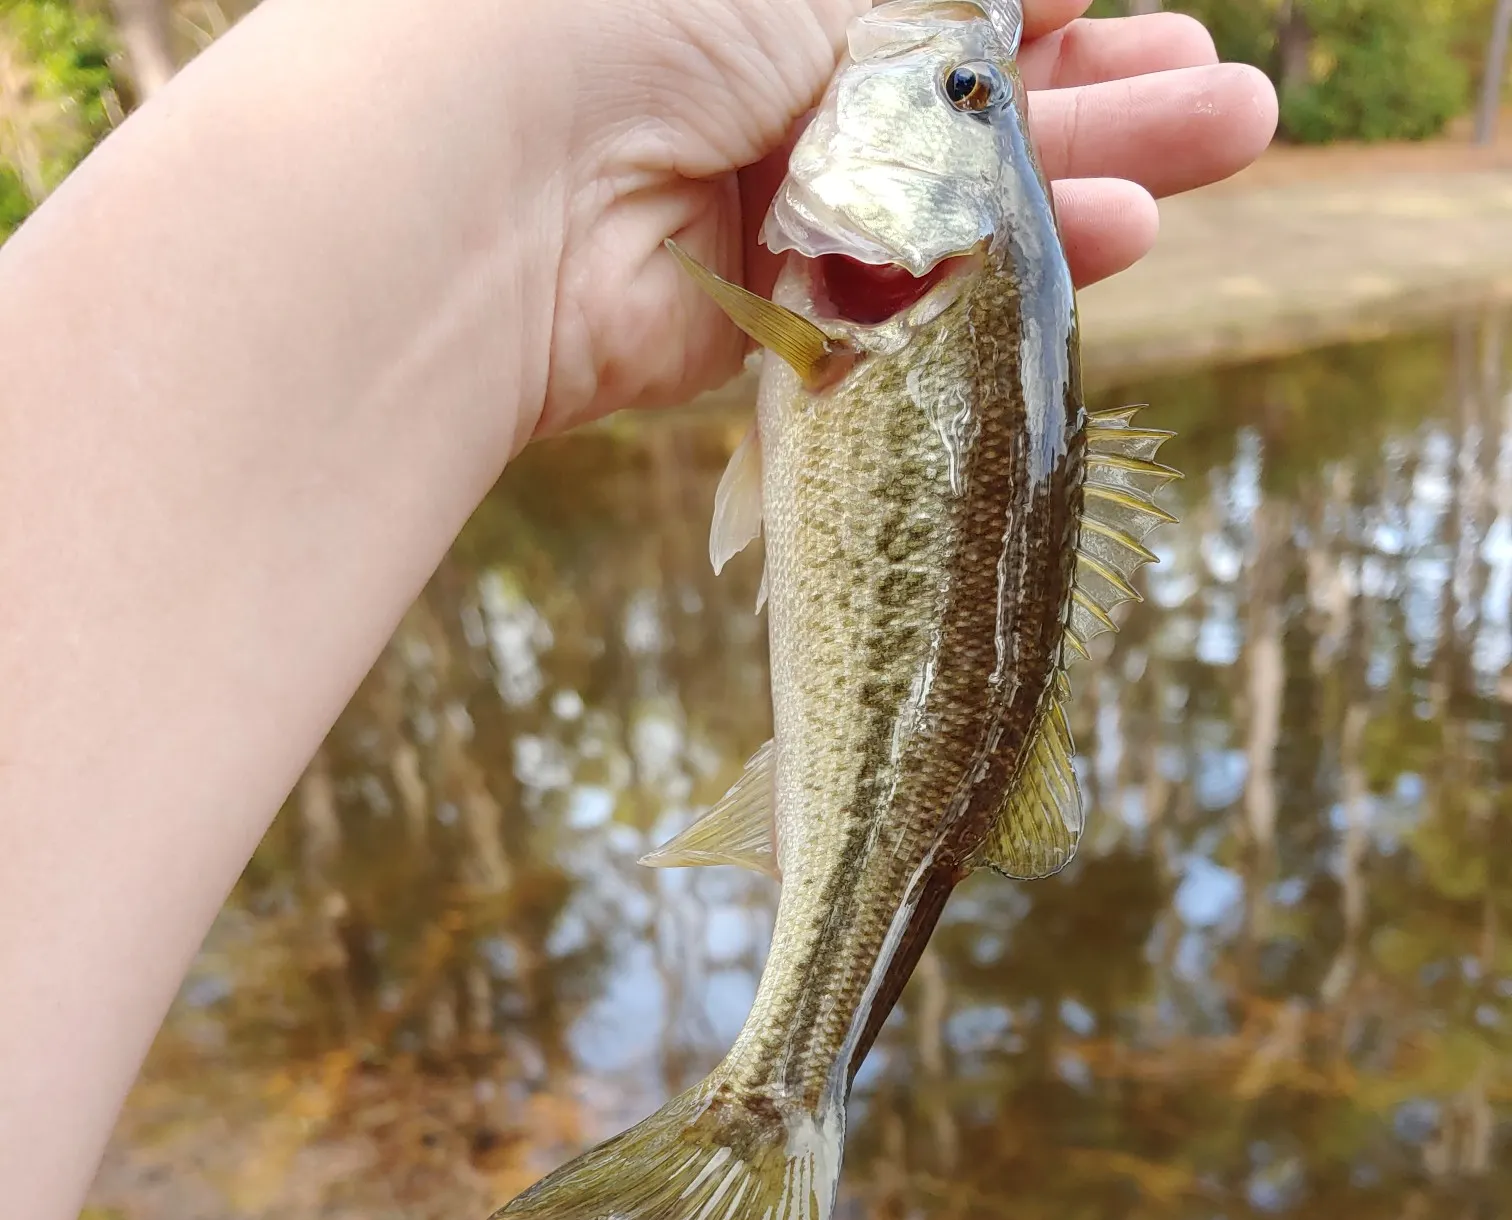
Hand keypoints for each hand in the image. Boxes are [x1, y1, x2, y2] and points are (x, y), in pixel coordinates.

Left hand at [532, 0, 1277, 436]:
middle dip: (1105, 83)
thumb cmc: (630, 7)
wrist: (491, 183)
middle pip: (962, 92)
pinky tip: (1122, 238)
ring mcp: (766, 202)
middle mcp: (763, 81)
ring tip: (1224, 142)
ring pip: (954, 197)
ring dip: (1091, 172)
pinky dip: (1008, 271)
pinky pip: (909, 292)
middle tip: (1231, 99)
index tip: (1129, 0)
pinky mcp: (764, 315)